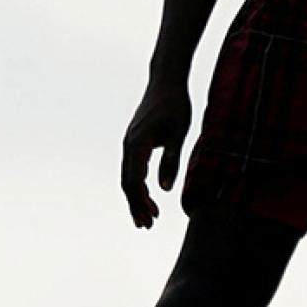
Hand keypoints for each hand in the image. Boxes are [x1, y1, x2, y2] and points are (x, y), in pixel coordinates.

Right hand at [119, 77, 192, 229]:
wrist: (165, 80)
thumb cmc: (175, 104)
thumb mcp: (179, 133)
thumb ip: (171, 160)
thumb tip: (165, 189)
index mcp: (137, 144)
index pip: (134, 181)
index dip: (141, 202)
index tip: (152, 219)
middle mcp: (129, 145)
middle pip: (127, 183)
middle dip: (136, 205)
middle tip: (147, 226)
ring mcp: (130, 143)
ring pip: (128, 176)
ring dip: (137, 197)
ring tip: (149, 216)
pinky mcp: (134, 141)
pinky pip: (132, 168)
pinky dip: (138, 184)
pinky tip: (148, 194)